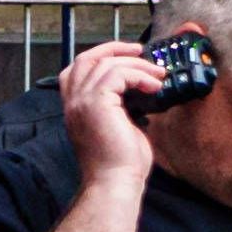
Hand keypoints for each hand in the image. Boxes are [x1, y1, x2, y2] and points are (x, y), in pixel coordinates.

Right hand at [55, 38, 166, 188]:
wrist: (115, 182)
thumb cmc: (121, 163)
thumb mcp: (120, 126)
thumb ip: (121, 106)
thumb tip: (142, 90)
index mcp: (75, 109)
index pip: (77, 70)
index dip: (100, 56)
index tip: (126, 56)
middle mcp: (73, 103)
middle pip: (87, 58)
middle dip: (114, 48)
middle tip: (141, 51)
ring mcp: (81, 102)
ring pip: (106, 63)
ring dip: (137, 64)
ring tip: (158, 74)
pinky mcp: (96, 103)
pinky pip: (118, 74)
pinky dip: (140, 75)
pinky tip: (155, 86)